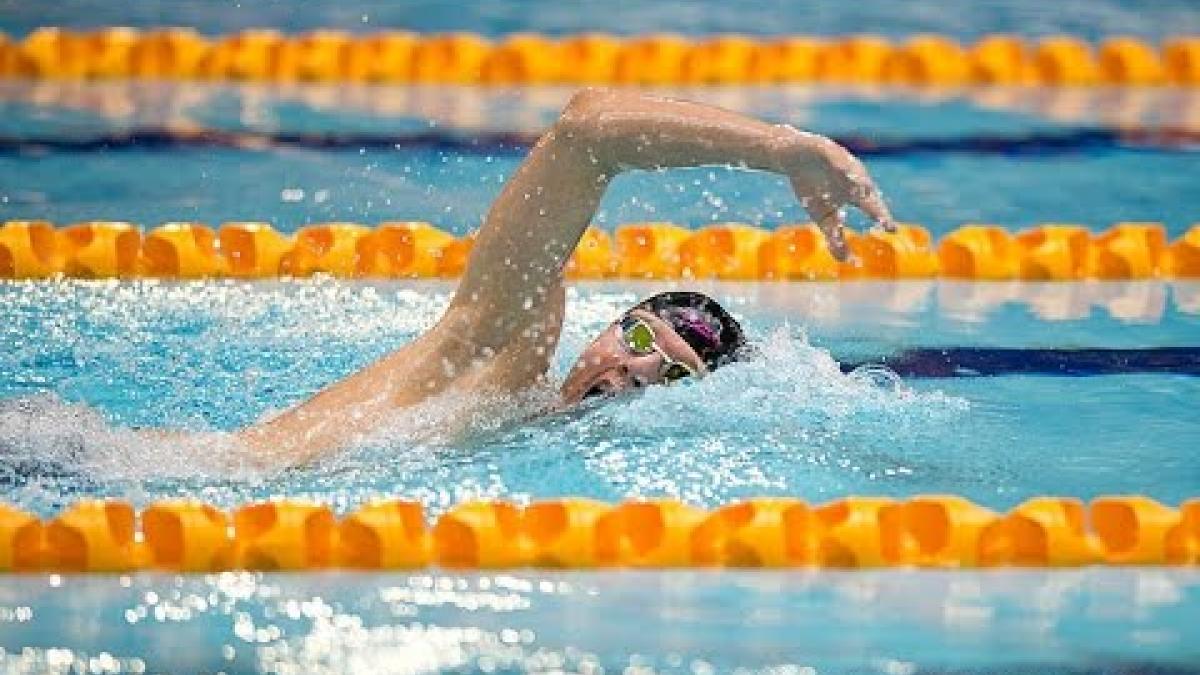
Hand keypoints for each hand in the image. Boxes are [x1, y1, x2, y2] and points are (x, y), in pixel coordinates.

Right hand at [777, 130, 894, 259]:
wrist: (794, 159)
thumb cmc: (813, 189)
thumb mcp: (823, 217)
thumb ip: (835, 239)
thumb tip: (846, 262)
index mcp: (854, 195)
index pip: (872, 208)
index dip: (881, 218)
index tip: (891, 230)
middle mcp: (852, 179)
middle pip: (867, 192)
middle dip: (874, 205)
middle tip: (882, 219)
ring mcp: (842, 165)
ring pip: (854, 173)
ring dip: (860, 183)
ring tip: (865, 191)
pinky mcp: (828, 151)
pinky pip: (835, 158)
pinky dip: (838, 165)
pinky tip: (840, 171)